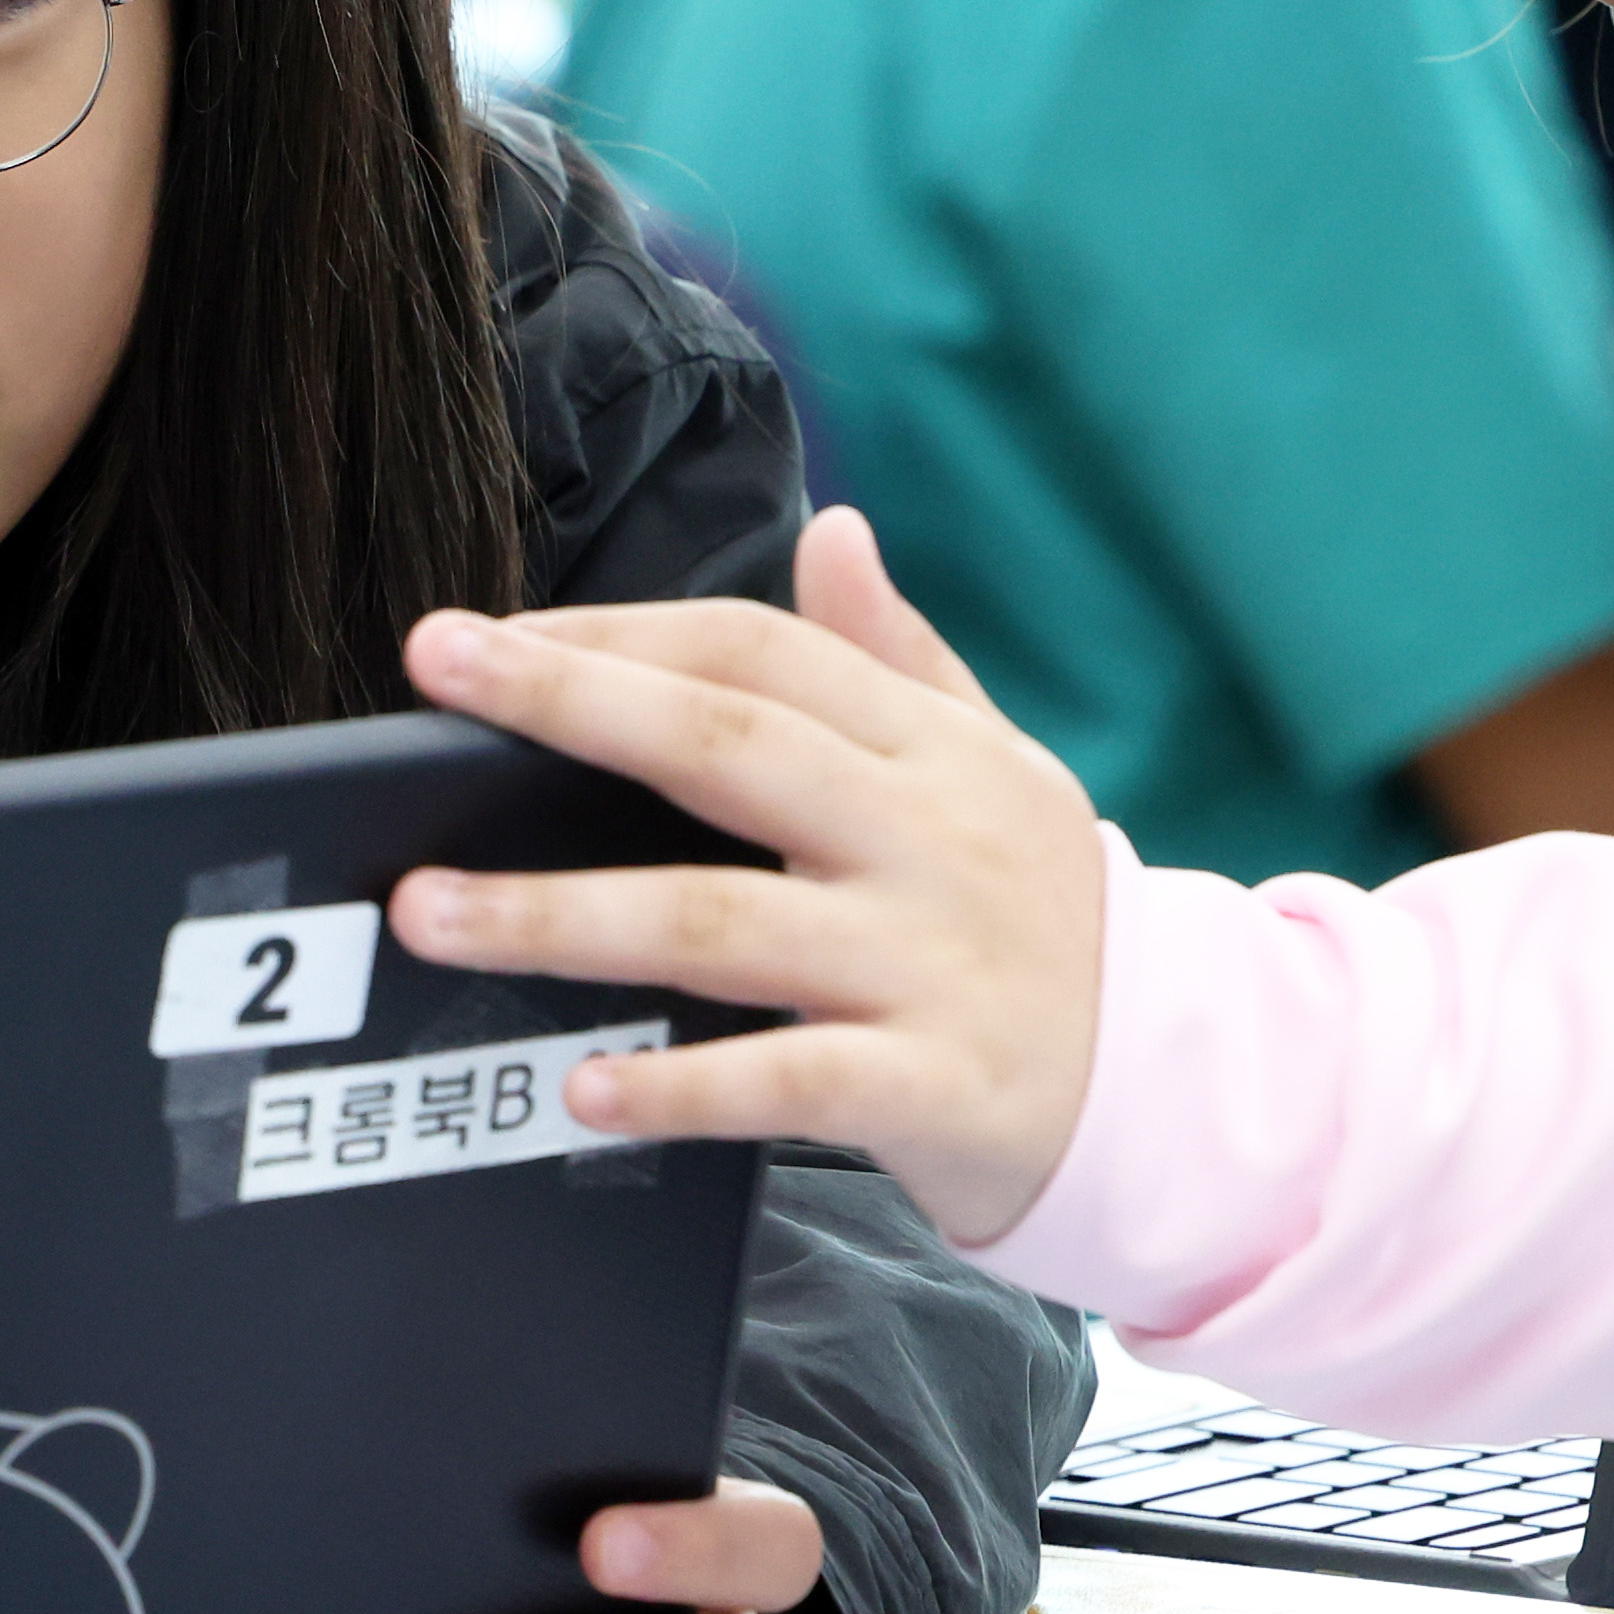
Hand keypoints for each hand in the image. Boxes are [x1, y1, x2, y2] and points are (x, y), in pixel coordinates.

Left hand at [390, 505, 1104, 1245]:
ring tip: (431, 911)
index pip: (757, 653)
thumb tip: (833, 529)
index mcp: (927, 750)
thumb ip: (900, 656)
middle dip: (572, 703)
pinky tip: (582, 1082)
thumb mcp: (997, 767)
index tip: (481, 640)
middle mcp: (925, 839)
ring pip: (721, 923)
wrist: (1181, 1083)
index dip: (616, 635)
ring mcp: (928, 962)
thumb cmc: (1045, 913)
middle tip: (435, 673)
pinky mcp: (934, 1085)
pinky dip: (682, 1084)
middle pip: (729, 746)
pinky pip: (789, 1080)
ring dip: (561, 916)